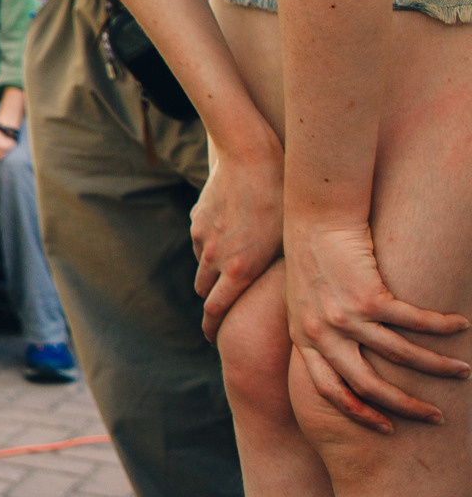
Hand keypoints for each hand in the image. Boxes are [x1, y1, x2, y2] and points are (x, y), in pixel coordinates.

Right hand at [190, 144, 283, 339]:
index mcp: (240, 269)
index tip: (214, 338)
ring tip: (232, 265)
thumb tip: (298, 292)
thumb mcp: (290, 241)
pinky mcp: (198, 219)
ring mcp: (203, 238)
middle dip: (214, 301)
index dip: (214, 327)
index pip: (217, 310)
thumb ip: (281, 269)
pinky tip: (232, 232)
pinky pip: (202, 241)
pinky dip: (213, 246)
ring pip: (203, 265)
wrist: (251, 158)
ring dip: (214, 271)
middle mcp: (214, 257)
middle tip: (226, 308)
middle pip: (205, 291)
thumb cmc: (284, 200)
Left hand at [282, 223, 471, 430]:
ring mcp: (344, 316)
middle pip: (367, 385)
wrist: (314, 220)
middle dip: (405, 405)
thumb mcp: (303, 305)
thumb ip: (319, 334)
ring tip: (463, 371)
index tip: (387, 428)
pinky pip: (413, 322)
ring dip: (437, 366)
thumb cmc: (313, 261)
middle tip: (435, 416)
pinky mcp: (368, 296)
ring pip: (399, 356)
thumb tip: (347, 359)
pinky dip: (441, 326)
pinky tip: (461, 325)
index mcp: (303, 339)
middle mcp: (320, 333)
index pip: (329, 390)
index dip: (359, 413)